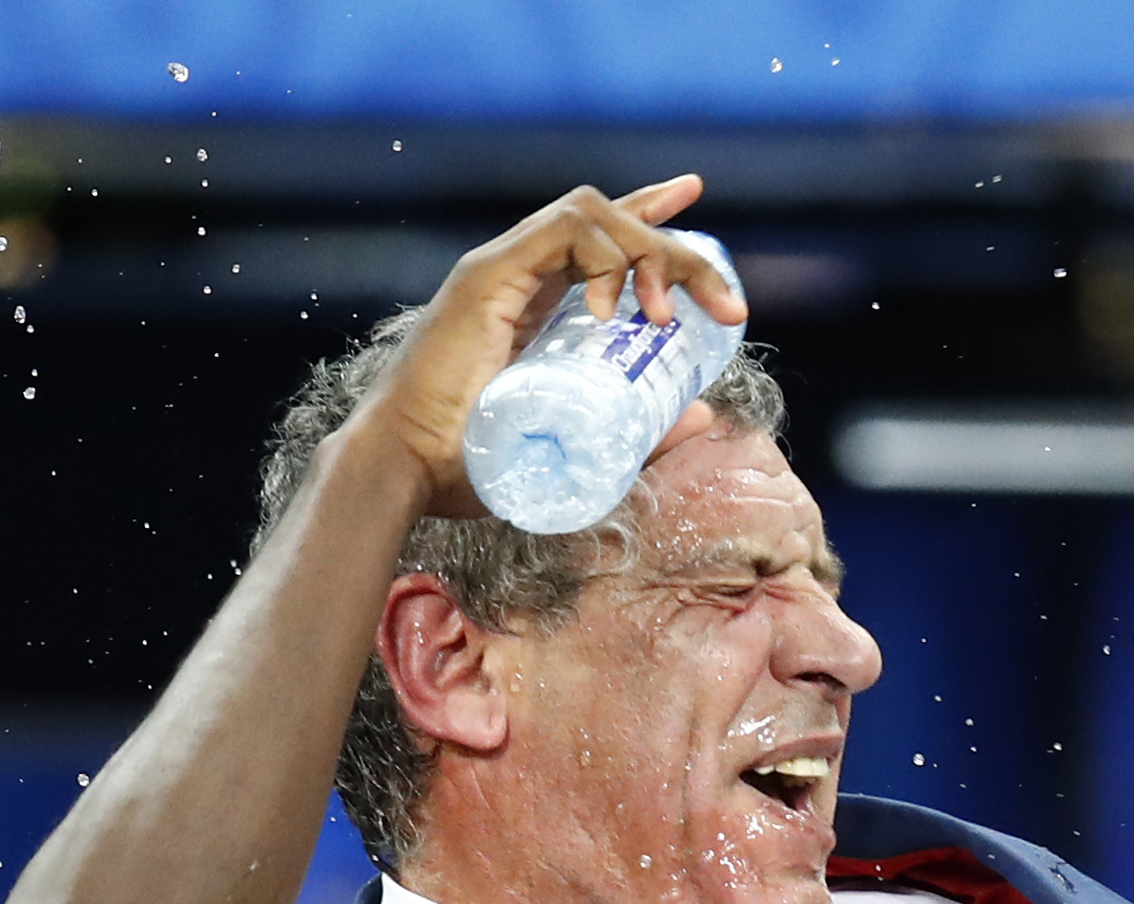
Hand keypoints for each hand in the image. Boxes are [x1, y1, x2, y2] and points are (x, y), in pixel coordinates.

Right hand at [340, 177, 744, 520]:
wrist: (407, 473)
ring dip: (646, 251)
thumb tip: (699, 414)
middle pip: (610, 220)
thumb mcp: (574, 445)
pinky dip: (602, 257)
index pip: (598, 234)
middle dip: (678, 250)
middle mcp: (517, 272)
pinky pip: (561, 228)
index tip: (695, 200)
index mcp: (533, 300)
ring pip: (591, 212)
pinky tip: (614, 309)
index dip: (648, 211)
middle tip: (726, 303)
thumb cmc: (472, 468)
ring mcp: (499, 268)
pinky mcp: (485, 275)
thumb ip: (635, 429)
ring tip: (664, 315)